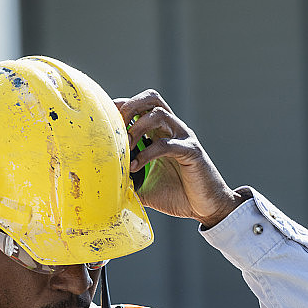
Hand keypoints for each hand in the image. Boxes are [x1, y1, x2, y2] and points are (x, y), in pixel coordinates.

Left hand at [116, 90, 242, 227]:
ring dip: (136, 128)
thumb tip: (101, 183)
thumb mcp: (144, 187)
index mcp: (161, 133)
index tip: (103, 121)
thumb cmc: (177, 195)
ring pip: (159, 114)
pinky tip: (135, 166)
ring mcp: (183, 138)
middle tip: (115, 128)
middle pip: (151, 98)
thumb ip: (126, 180)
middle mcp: (173, 130)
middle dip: (129, 107)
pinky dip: (147, 153)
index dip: (121, 107)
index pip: (140, 106)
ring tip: (125, 148)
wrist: (206, 208)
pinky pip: (166, 144)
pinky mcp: (191, 152)